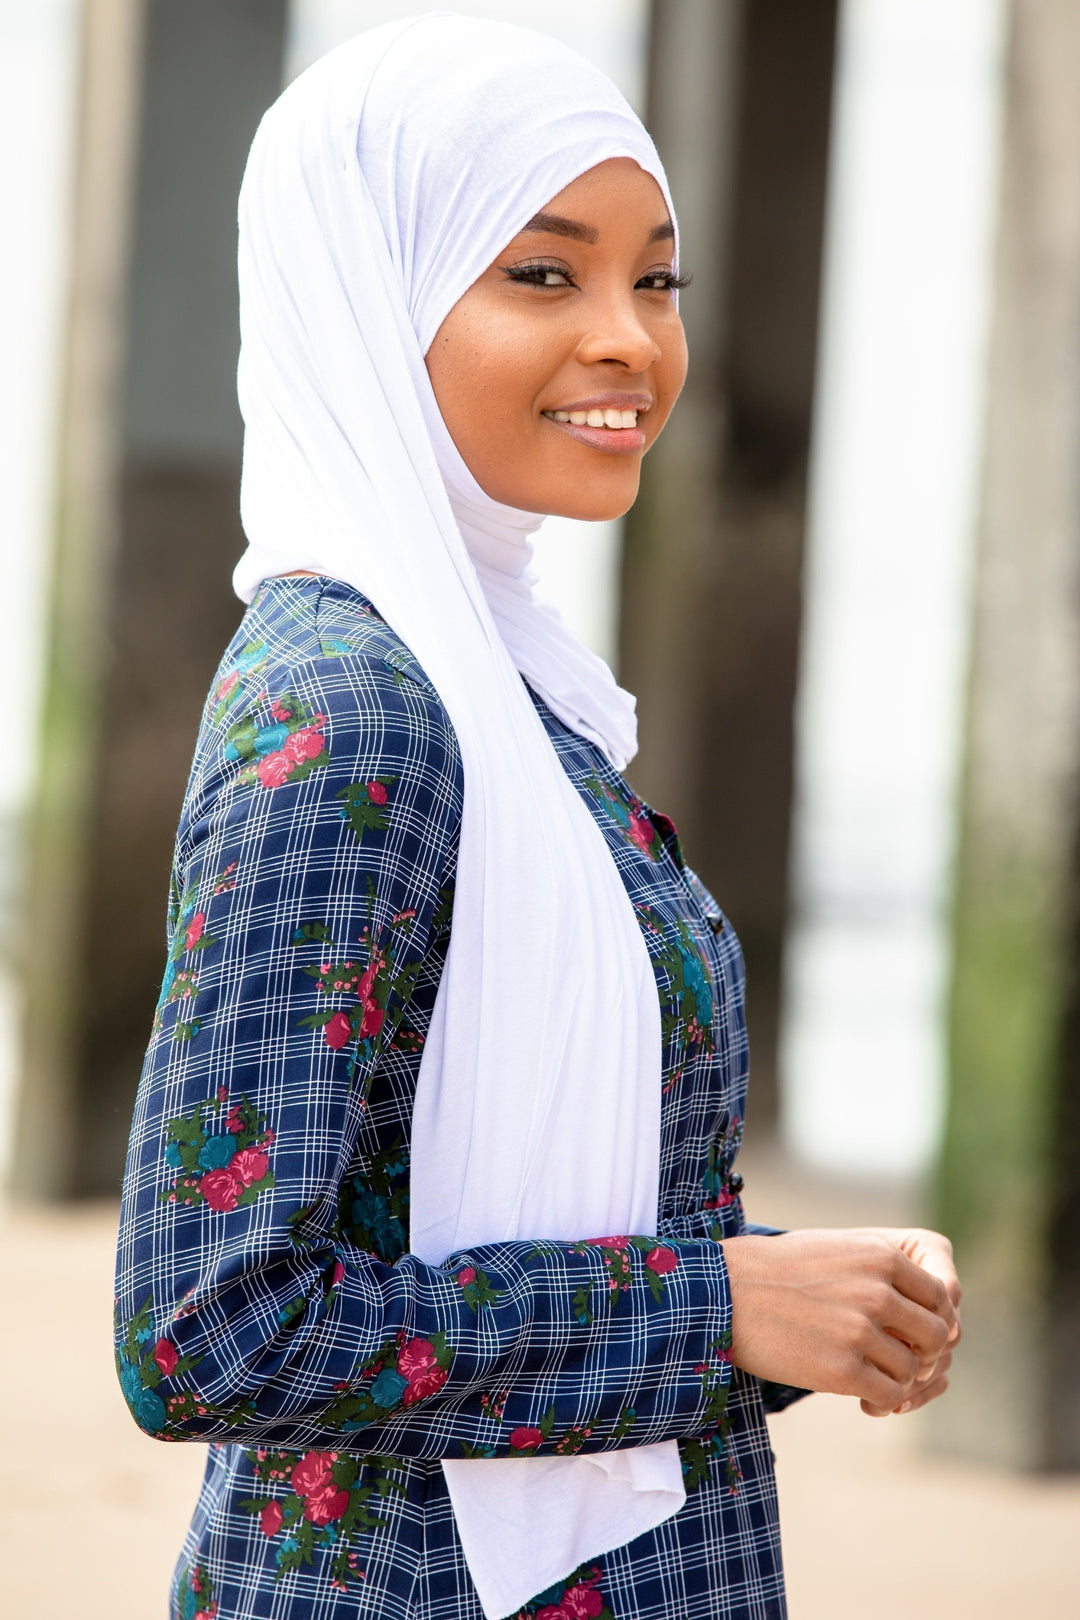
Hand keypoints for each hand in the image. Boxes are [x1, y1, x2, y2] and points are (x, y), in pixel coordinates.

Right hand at [719, 1227, 960, 1413]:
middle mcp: (877, 1290)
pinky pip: (889, 1395)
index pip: (939, 1296)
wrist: (723, 1293)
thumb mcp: (838, 1248)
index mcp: (880, 1255)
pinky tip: (863, 1399)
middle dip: (924, 1355)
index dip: (934, 1320)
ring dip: (898, 1380)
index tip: (915, 1335)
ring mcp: (859, 1331)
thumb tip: (934, 1301)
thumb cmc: (778, 1270)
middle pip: (936, 1336)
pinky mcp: (841, 1370)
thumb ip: (884, 1269)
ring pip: (912, 1369)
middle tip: (899, 1363)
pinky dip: (883, 1402)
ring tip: (872, 1379)